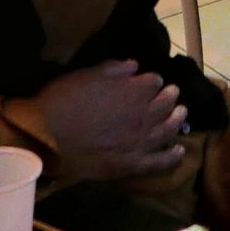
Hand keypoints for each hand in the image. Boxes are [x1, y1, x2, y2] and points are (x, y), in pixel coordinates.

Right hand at [19, 62, 187, 182]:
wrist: (47, 136)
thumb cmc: (64, 100)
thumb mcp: (88, 74)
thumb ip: (114, 68)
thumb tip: (135, 65)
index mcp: (133, 90)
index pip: (153, 81)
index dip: (151, 80)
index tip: (148, 81)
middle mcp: (143, 115)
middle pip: (165, 104)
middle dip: (170, 96)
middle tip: (172, 94)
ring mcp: (139, 141)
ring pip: (168, 130)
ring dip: (178, 120)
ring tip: (182, 114)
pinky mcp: (131, 165)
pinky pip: (159, 161)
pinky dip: (172, 156)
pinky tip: (180, 150)